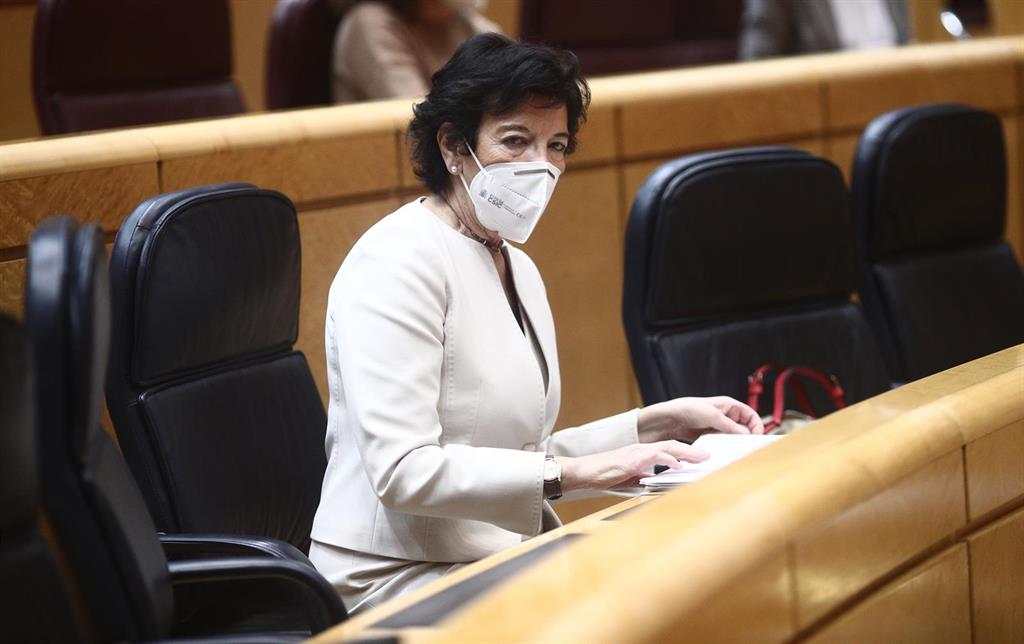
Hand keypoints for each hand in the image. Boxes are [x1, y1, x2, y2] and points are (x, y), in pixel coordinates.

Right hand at [557, 441, 709, 491]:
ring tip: (702, 457)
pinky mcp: (632, 459)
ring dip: (687, 452)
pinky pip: (654, 456)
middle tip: (709, 456)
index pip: (669, 450)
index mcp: (643, 454)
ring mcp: (638, 452)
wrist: (585, 472)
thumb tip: (659, 486)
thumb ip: (644, 479)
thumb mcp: (629, 479)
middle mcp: (643, 450)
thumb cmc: (604, 476)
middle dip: (693, 450)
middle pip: (673, 446)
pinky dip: (668, 459)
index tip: (701, 458)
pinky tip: (678, 464)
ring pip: (667, 447)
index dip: (686, 453)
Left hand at [637, 396, 763, 443]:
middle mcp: (725, 416)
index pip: (750, 415)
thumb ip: (730, 426)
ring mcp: (717, 426)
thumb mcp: (712, 416)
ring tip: (734, 452)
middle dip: (746, 437)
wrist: (667, 419)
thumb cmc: (687, 409)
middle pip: (743, 428)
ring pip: (732, 437)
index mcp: (729, 405)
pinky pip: (721, 443)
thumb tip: (746, 434)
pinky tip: (722, 453)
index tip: (756, 438)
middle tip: (747, 448)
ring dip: (734, 444)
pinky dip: (723, 448)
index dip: (756, 426)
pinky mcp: (709, 436)